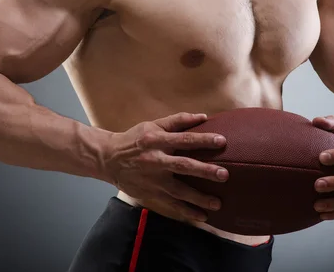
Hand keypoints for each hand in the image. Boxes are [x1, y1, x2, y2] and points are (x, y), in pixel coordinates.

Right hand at [101, 112, 228, 221]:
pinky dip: (186, 211)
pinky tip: (202, 216)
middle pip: (183, 166)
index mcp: (156, 140)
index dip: (203, 140)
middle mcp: (155, 161)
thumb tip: (203, 116)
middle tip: (224, 175)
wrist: (109, 159)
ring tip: (217, 203)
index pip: (184, 139)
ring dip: (198, 198)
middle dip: (204, 171)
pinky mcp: (149, 194)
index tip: (222, 141)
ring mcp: (152, 180)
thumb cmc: (135, 139)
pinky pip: (170, 205)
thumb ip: (177, 121)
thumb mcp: (153, 125)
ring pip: (178, 191)